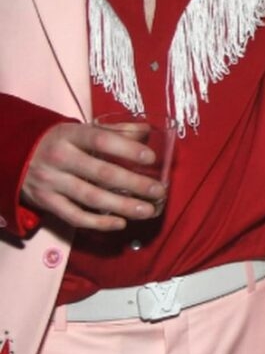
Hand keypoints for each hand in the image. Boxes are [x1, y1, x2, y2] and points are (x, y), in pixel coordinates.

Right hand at [21, 122, 167, 230]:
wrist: (17, 157)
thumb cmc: (60, 142)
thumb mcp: (81, 130)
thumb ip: (114, 131)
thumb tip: (147, 131)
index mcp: (70, 135)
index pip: (100, 139)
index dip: (126, 148)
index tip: (150, 158)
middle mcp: (59, 158)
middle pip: (101, 172)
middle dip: (134, 184)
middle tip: (158, 191)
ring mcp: (51, 182)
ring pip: (91, 197)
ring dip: (122, 206)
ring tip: (147, 210)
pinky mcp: (47, 203)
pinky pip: (75, 217)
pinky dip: (99, 222)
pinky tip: (120, 223)